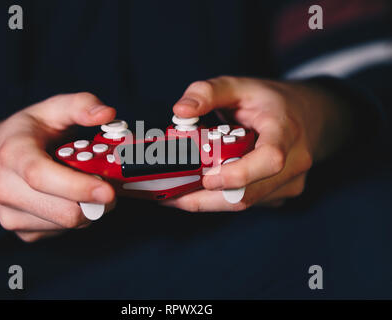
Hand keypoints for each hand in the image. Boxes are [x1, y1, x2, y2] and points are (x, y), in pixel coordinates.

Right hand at [0, 93, 115, 241]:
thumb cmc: (26, 135)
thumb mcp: (51, 110)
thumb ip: (80, 106)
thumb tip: (107, 113)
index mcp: (12, 154)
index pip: (41, 176)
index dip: (78, 186)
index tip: (108, 190)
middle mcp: (5, 188)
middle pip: (62, 211)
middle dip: (96, 202)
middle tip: (111, 186)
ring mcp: (11, 216)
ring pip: (67, 224)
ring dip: (89, 209)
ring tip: (88, 186)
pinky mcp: (23, 233)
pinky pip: (63, 231)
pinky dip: (77, 217)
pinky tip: (71, 198)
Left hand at [163, 76, 351, 211]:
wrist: (310, 116)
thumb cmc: (272, 102)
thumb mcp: (240, 85)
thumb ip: (207, 93)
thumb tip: (180, 111)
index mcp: (286, 131)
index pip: (269, 160)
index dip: (237, 175)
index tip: (206, 179)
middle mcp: (294, 162)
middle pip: (248, 194)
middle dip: (204, 199)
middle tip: (169, 194)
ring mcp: (290, 183)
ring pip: (244, 203)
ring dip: (208, 201)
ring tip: (178, 188)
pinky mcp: (280, 195)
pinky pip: (247, 203)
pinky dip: (220, 199)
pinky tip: (201, 186)